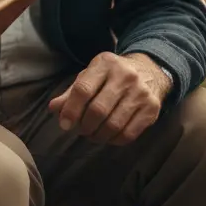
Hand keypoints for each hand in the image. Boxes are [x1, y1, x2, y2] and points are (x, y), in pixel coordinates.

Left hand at [48, 52, 171, 145]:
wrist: (150, 70)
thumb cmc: (112, 75)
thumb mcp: (91, 75)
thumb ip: (72, 92)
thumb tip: (53, 108)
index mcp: (105, 64)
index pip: (83, 90)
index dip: (71, 110)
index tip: (64, 124)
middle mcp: (125, 76)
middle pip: (98, 110)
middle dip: (85, 126)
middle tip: (81, 130)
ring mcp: (141, 93)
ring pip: (114, 125)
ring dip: (98, 136)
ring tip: (93, 134)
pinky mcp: (152, 109)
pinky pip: (129, 134)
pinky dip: (114, 140)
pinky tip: (109, 137)